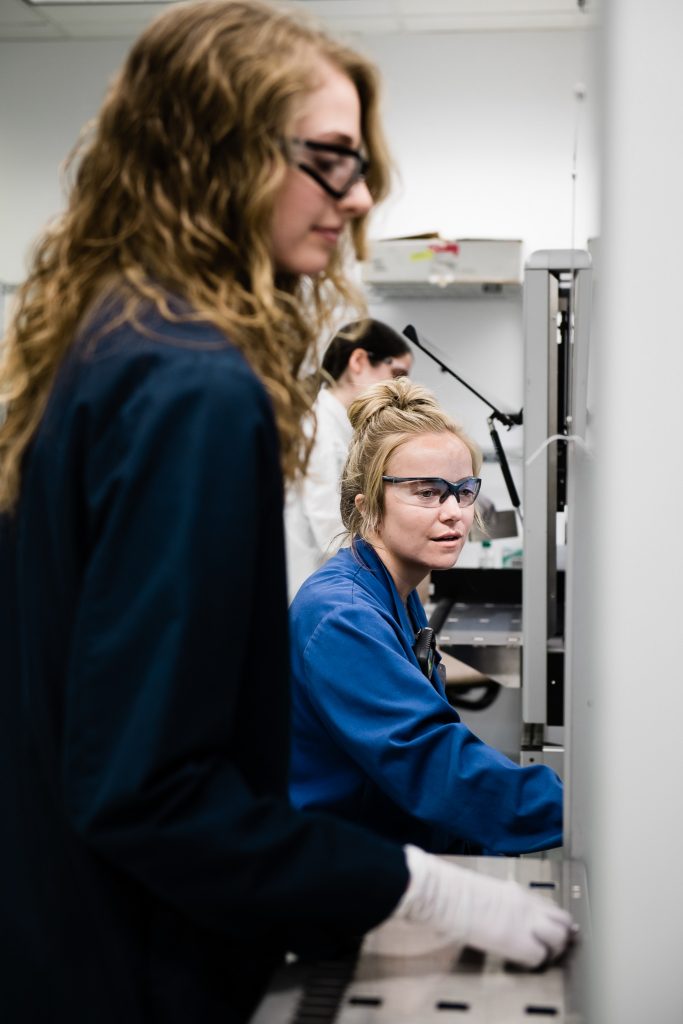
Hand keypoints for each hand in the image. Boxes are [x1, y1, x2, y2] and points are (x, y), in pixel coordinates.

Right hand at [393, 844, 575, 967]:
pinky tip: (522, 961)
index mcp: (520, 892)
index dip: (555, 921)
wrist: (452, 897)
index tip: (554, 929)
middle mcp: (529, 906)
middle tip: (551, 946)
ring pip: (559, 939)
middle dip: (561, 936)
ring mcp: (527, 923)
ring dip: (552, 950)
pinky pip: (540, 957)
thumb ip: (502, 900)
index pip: (552, 907)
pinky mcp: (520, 943)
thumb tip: (502, 911)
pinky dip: (535, 962)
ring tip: (539, 956)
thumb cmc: (458, 892)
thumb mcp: (487, 890)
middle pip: (564, 922)